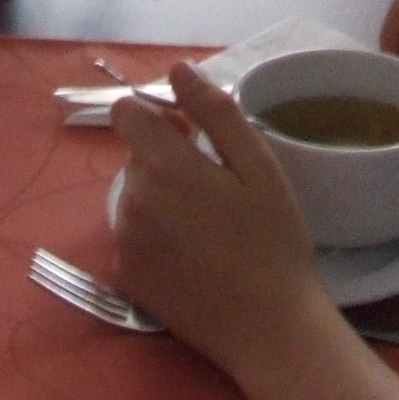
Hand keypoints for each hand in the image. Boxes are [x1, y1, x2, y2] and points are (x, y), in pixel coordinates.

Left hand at [110, 63, 333, 370]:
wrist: (270, 330)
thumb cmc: (274, 242)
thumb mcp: (259, 167)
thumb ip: (214, 111)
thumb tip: (178, 69)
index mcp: (161, 166)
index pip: (126, 112)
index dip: (159, 116)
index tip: (193, 137)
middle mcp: (131, 200)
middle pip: (135, 156)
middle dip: (167, 159)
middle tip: (218, 189)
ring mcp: (124, 242)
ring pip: (135, 197)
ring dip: (161, 199)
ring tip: (210, 228)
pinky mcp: (126, 277)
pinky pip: (133, 237)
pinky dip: (156, 237)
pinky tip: (196, 258)